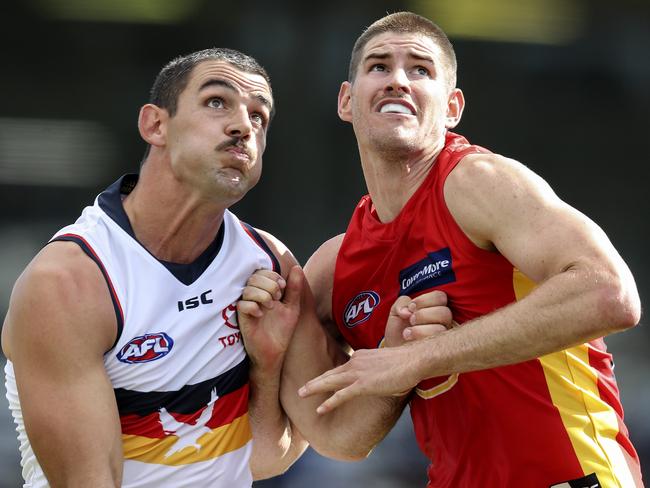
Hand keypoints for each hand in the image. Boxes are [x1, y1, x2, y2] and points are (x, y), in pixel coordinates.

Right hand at [237, 265, 303, 370]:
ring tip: (271, 307)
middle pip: (254, 277)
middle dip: (269, 285)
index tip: (283, 288)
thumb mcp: (292, 307)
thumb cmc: (282, 330)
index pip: (263, 272)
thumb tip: (297, 268)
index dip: (273, 276)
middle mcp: (255, 297)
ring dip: (262, 295)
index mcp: (266, 291)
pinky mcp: (241, 318)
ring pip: (247, 290)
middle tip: (277, 298)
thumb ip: (294, 289)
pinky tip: (260, 314)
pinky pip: (241, 305)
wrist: (274, 352)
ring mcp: (247, 307)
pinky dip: (253, 307)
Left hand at [298, 342, 427, 413]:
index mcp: (362, 356)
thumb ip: (381, 369)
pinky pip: (341, 395)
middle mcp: (357, 362)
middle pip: (331, 373)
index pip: (343, 367)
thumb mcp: (389, 362)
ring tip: (301, 394)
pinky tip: (320, 409)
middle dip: (315, 381)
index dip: (331, 375)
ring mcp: (358, 373)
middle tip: (302, 389)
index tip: (323, 381)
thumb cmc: (408, 361)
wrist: (415, 358)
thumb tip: (384, 376)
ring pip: (330, 381)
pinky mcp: (363, 384)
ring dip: (314, 388)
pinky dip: (329, 402)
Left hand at [384, 290, 452, 346]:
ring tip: (407, 332)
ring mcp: (442, 337)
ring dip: (421, 329)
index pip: (440, 297)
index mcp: (434, 308)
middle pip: (445, 312)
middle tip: (411, 320)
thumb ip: (401, 303)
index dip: (425, 300)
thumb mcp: (396, 311)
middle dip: (423, 314)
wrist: (394, 350)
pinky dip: (420, 338)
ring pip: (441, 329)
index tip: (411, 307)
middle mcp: (442, 322)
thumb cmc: (398, 330)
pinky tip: (409, 338)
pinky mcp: (438, 350)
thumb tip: (408, 311)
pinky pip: (437, 343)